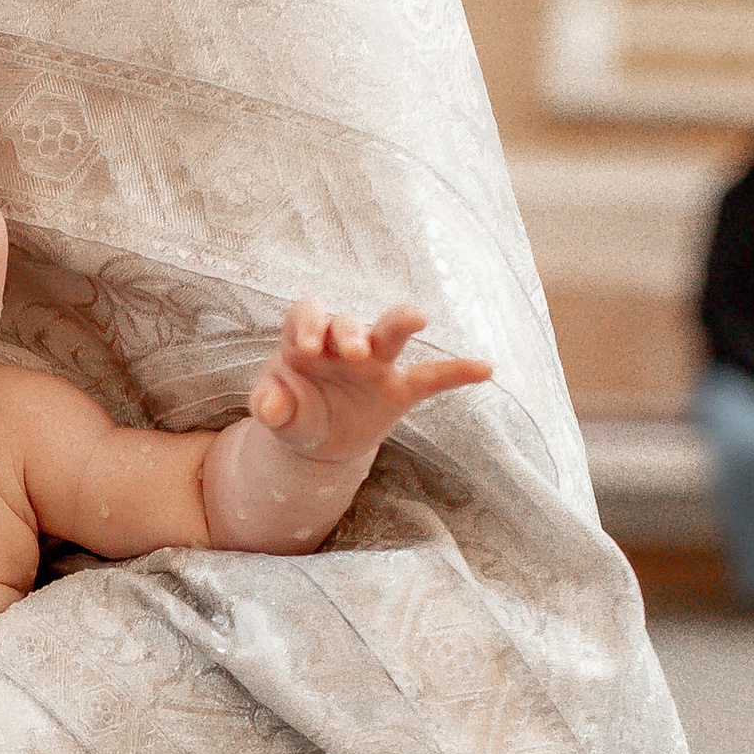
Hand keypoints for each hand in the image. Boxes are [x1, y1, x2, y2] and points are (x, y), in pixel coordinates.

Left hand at [249, 301, 493, 464]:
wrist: (316, 439)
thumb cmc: (292, 410)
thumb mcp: (276, 411)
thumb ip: (269, 405)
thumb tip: (269, 409)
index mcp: (307, 340)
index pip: (307, 314)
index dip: (309, 323)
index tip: (307, 348)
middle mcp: (342, 344)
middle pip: (348, 322)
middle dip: (350, 332)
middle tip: (353, 353)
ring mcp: (375, 363)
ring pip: (390, 334)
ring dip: (400, 324)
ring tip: (417, 320)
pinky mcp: (400, 388)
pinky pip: (432, 377)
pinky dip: (456, 373)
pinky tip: (484, 369)